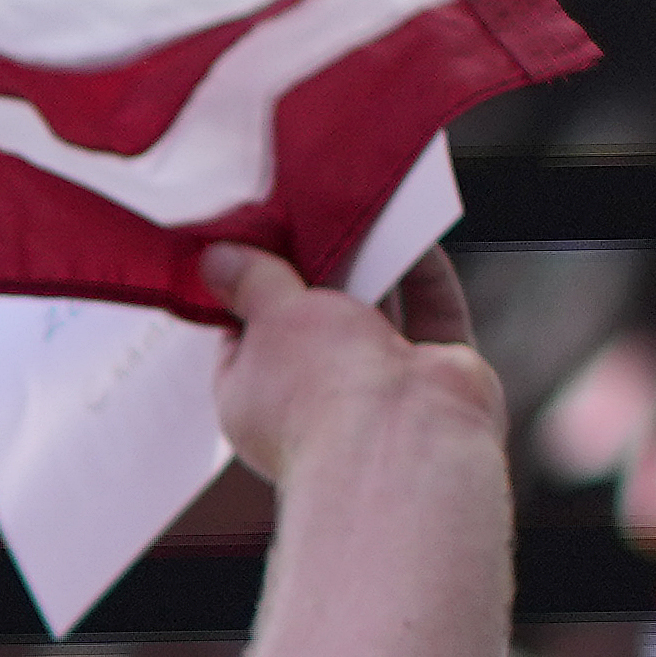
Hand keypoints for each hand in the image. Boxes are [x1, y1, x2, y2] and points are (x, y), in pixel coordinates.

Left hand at [198, 242, 502, 486]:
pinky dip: (424, 275)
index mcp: (255, 400)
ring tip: (363, 212)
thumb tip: (217, 260)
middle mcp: (317, 400)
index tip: (256, 242)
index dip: (248, 288)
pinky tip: (412, 234)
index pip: (243, 336)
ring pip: (378, 314)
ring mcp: (382, 393)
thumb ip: (251, 282)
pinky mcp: (438, 379)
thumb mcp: (271, 318)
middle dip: (320, 270)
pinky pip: (432, 315)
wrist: (406, 444)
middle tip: (314, 214)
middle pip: (317, 321)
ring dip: (374, 266)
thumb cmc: (320, 393)